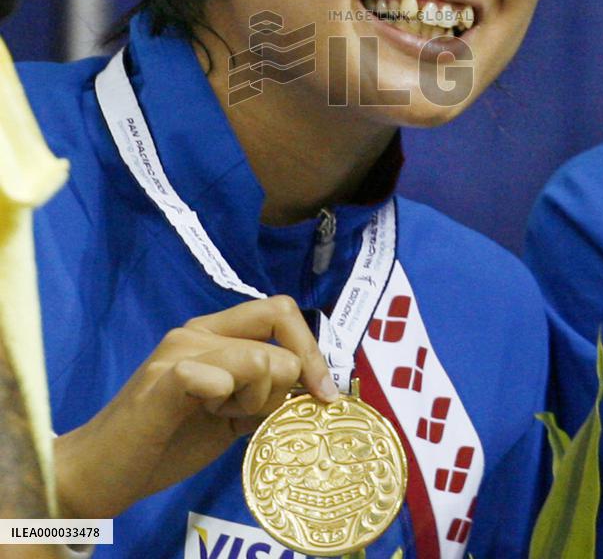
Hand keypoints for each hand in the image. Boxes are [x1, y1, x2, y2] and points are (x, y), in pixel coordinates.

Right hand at [54, 295, 337, 517]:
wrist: (102, 470)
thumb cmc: (168, 441)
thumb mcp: (232, 414)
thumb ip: (264, 392)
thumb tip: (313, 387)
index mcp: (216, 332)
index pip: (280, 309)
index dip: (311, 349)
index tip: (322, 394)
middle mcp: (198, 330)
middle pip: (278, 321)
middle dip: (286, 378)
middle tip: (255, 414)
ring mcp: (179, 351)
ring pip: (259, 357)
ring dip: (254, 400)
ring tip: (220, 418)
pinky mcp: (162, 380)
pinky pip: (217, 376)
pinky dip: (226, 399)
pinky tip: (209, 417)